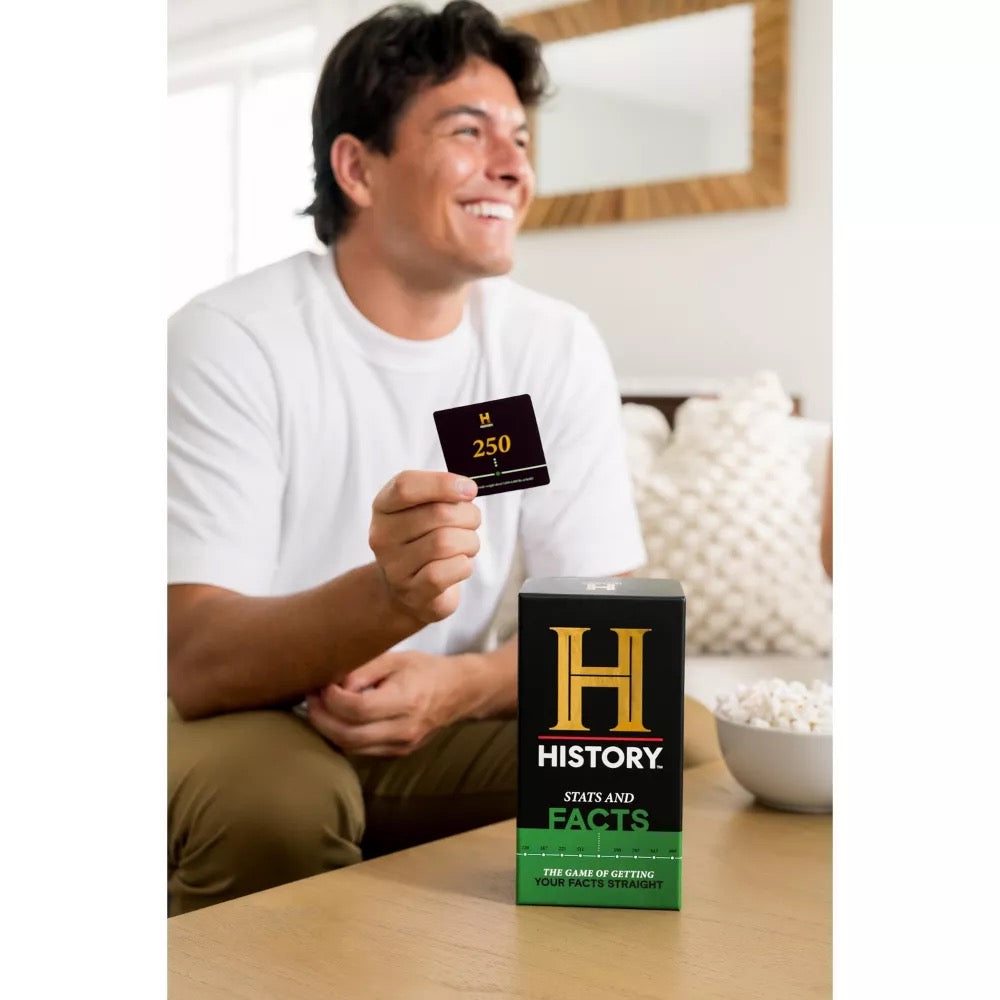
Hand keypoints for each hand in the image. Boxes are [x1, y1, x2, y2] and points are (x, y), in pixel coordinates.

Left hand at [306, 649, 471, 756]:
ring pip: (351, 748)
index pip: (358, 709)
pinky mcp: (397, 753)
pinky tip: (336, 719)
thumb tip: (332, 684)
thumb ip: (363, 670)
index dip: (332, 698)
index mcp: (406, 700)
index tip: (323, 683)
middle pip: (348, 735)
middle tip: (311, 697)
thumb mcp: (395, 659)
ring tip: (320, 706)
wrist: (459, 692)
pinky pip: (360, 750)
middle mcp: (404, 729)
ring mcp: (401, 746)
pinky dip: (342, 736)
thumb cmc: (425, 669)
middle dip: (321, 718)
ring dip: (328, 729)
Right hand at [369, 470, 480, 623]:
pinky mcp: (414, 592)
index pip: (406, 486)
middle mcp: (382, 536)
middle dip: (468, 516)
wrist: (408, 589)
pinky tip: (460, 564)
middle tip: (471, 523)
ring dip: (470, 541)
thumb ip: (442, 493)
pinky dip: (466, 565)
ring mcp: (395, 567)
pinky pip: (450, 569)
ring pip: (447, 542)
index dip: (442, 484)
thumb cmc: (424, 540)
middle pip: (438, 513)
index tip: (469, 489)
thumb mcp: (425, 509)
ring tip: (466, 545)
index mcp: (383, 507)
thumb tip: (466, 489)